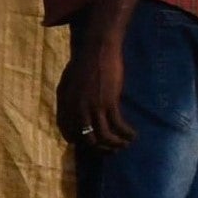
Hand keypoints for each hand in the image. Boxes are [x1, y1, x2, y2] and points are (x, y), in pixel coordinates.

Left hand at [60, 18, 131, 152]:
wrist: (96, 49)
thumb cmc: (83, 62)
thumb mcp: (67, 82)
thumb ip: (69, 100)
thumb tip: (75, 115)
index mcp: (64, 104)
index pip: (67, 132)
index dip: (79, 142)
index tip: (90, 144)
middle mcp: (76, 108)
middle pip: (87, 140)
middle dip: (100, 149)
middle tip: (111, 149)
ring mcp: (92, 107)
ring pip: (104, 137)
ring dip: (115, 145)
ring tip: (124, 144)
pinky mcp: (109, 102)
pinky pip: (118, 126)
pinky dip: (126, 134)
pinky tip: (133, 135)